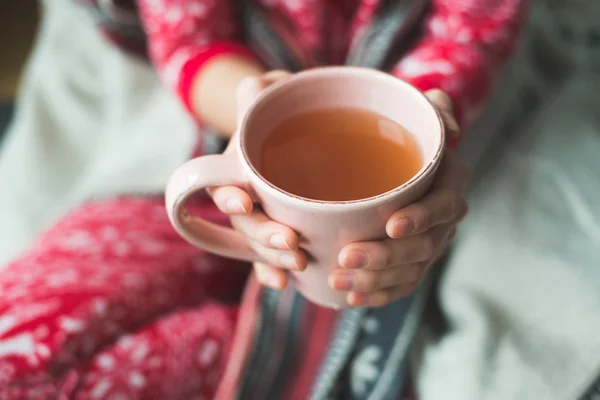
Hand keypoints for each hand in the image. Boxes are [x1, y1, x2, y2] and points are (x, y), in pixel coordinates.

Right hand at [209, 71, 307, 288]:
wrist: (298, 130)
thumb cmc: (281, 113)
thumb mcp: (268, 95)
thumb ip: (259, 92)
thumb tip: (256, 89)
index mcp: (233, 169)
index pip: (223, 186)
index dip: (231, 197)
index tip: (243, 202)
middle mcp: (243, 198)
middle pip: (245, 224)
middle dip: (263, 235)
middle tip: (290, 243)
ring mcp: (262, 218)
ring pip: (261, 245)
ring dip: (273, 257)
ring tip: (297, 265)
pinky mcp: (283, 231)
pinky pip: (275, 257)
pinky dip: (275, 271)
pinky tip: (286, 284)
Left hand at [329, 90, 469, 306]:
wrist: (393, 162)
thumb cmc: (402, 136)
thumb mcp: (417, 114)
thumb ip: (431, 110)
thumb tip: (447, 119)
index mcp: (450, 183)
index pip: (442, 206)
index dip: (421, 219)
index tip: (390, 226)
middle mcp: (444, 219)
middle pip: (423, 247)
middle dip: (386, 257)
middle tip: (347, 258)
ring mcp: (429, 245)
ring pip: (409, 271)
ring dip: (375, 281)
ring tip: (338, 281)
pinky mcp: (412, 263)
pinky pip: (400, 286)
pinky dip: (378, 295)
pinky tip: (351, 298)